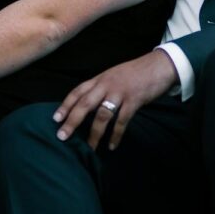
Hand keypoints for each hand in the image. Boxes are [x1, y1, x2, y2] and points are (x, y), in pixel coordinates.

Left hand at [53, 51, 178, 149]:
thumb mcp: (113, 76)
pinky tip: (111, 145)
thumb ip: (100, 88)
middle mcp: (106, 85)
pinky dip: (116, 135)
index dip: (65, 105)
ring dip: (94, 133)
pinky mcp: (133, 101)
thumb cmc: (135, 73)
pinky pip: (122, 121)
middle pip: (84, 104)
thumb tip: (87, 105)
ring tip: (89, 148)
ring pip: (102, 115)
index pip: (77, 92)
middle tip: (62, 136)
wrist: (159, 65)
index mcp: (99, 79)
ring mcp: (120, 93)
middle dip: (72, 121)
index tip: (55, 119)